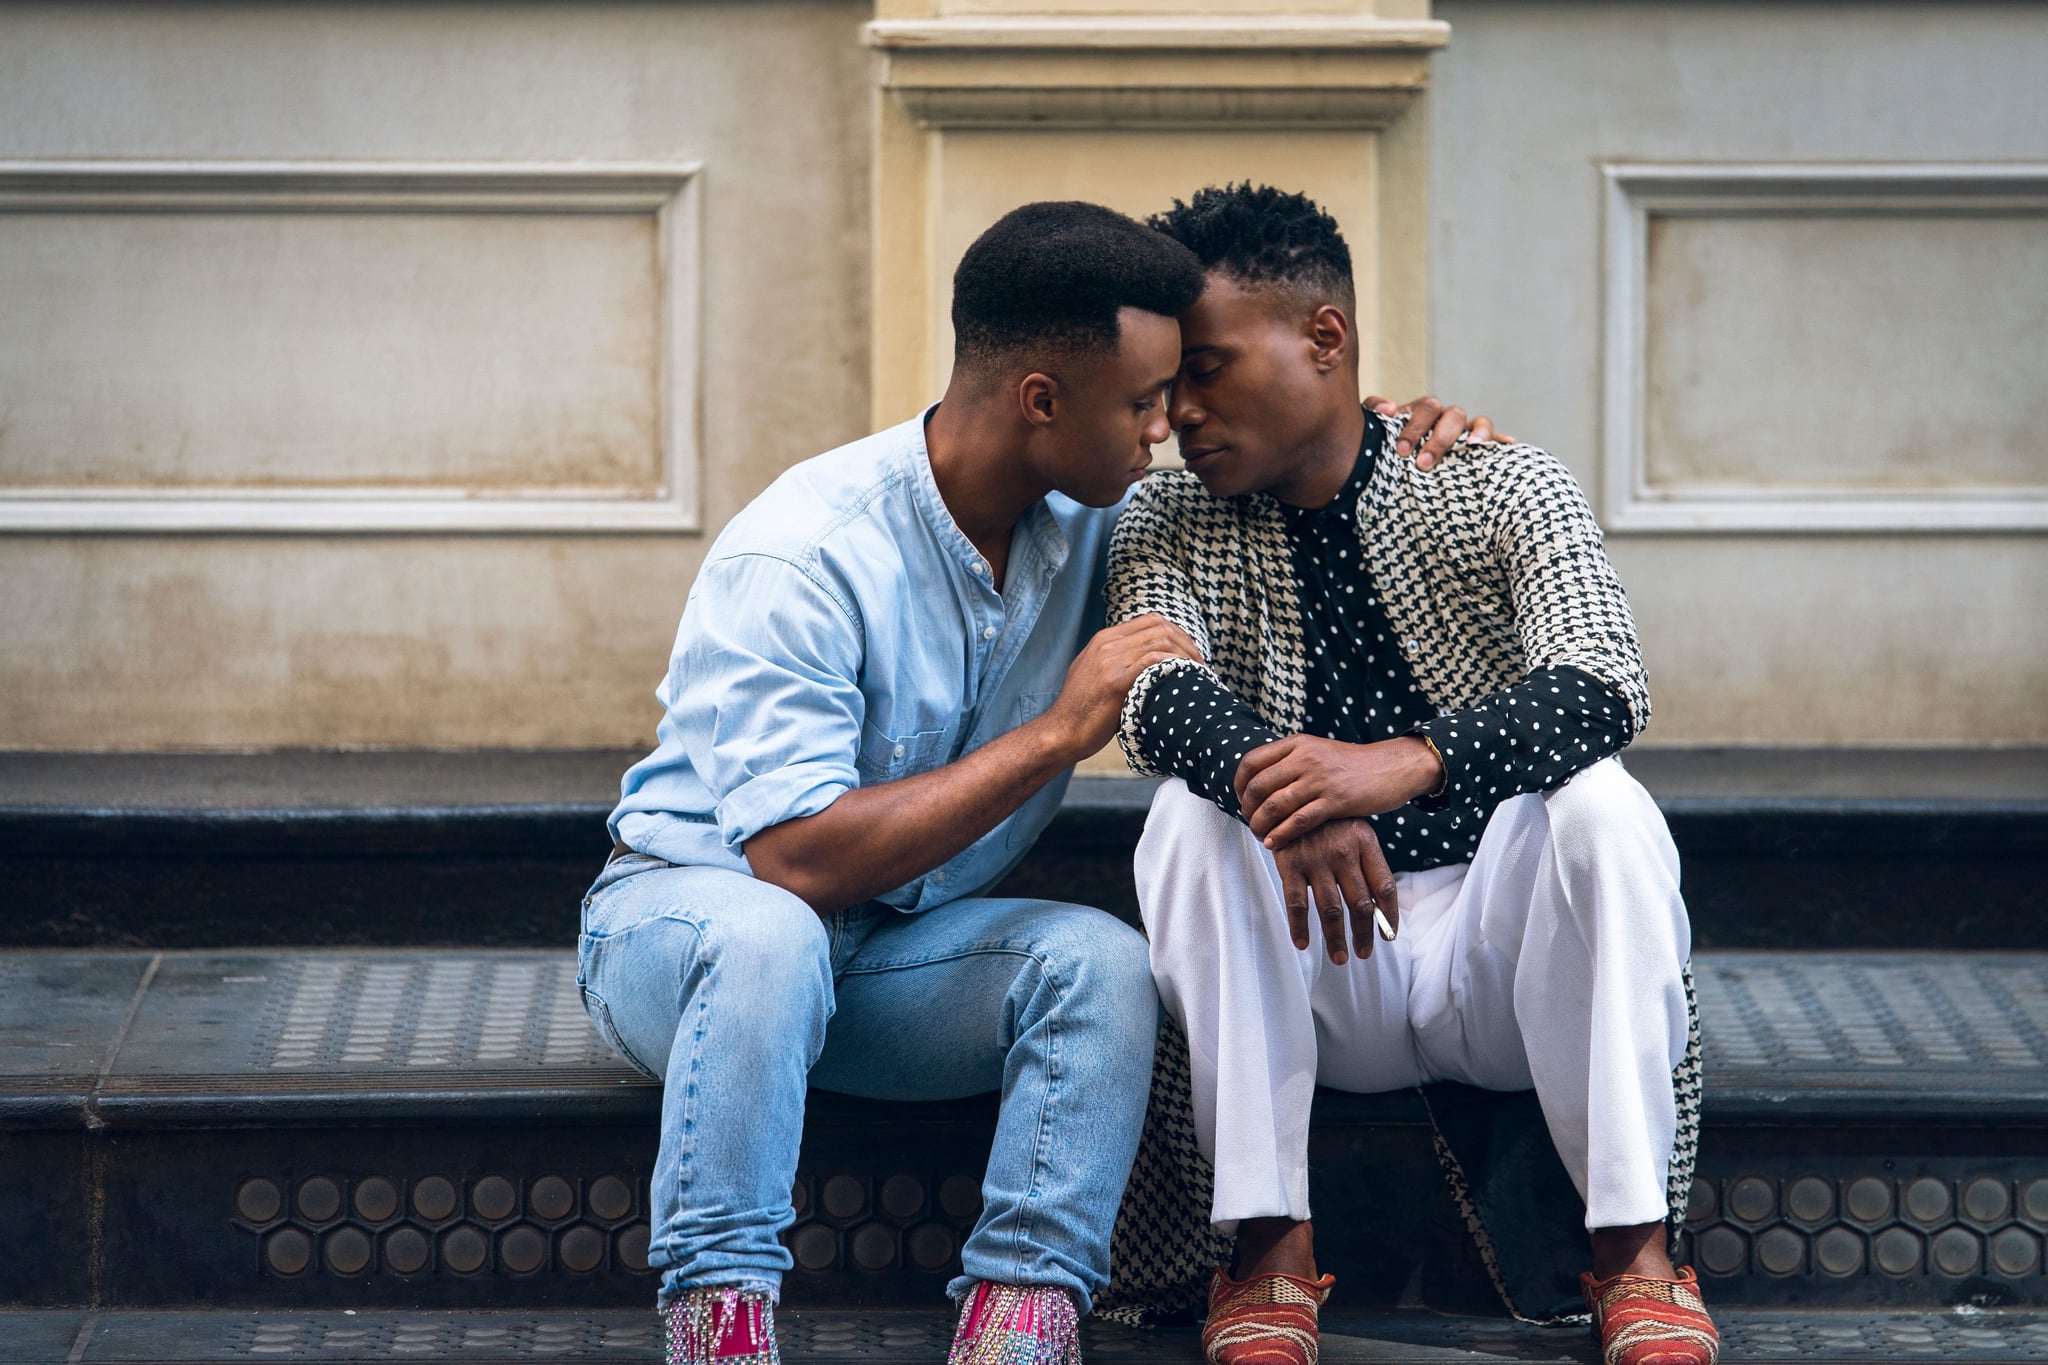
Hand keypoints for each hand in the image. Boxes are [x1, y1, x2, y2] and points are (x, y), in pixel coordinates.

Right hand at [1042, 614, 1202, 759]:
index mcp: (1103, 639)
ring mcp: (1110, 661)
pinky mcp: (1115, 681)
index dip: (1177, 632)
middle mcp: (1106, 644)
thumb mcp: (1095, 674)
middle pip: (1159, 626)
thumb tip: (1148, 661)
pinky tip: (1184, 677)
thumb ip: (1116, 661)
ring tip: (1197, 672)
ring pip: (1160, 641)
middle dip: (1187, 642)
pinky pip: (1153, 661)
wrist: (1061, 732)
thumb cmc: (1082, 710)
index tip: (1189, 652)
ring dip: (1185, 655)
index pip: (1150, 620)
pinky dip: (1174, 665)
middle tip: (1200, 663)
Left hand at [1235, 734, 1443, 846]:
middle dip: (1247, 809)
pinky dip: (1281, 834)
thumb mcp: (1318, 751)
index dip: (1239, 785)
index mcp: (1297, 744)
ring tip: (1260, 835)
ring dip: (1260, 825)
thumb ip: (1292, 761)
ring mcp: (1320, 779)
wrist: (1392, 767)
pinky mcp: (1335, 801)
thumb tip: (1261, 780)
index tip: (1242, 800)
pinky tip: (1275, 843)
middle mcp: (1305, 758)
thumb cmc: (1353, 765)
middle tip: (1251, 822)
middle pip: (1257, 786)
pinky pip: (1298, 821)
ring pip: (1273, 805)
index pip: (1251, 762)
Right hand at [1273, 817, 1399, 964]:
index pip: (1384, 887)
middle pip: (1360, 903)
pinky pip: (1296, 902)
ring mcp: (1316, 858)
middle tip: (1363, 954)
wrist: (1288, 791)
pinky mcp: (1290, 863)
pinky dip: (1299, 926)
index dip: (1388, 916)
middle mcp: (1344, 852)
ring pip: (1330, 909)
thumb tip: (1378, 907)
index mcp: (1365, 841)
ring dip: (1336, 938)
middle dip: (1363, 934)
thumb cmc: (1327, 817)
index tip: (1388, 936)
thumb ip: (1366, 862)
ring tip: (1341, 958)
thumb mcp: (1353, 828)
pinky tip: (1302, 944)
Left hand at [1364, 395, 1514, 471]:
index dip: (1414, 426)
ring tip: (1472, 446)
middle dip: (1439, 439)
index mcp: (1424, 411)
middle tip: (1422, 463)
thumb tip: (1388, 409)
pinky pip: (1495, 438)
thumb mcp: (1377, 429)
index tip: (1402, 450)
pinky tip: (1509, 443)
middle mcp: (1447, 417)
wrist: (1403, 459)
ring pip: (1478, 422)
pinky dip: (1501, 439)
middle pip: (1452, 415)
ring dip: (1477, 433)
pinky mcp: (1480, 444)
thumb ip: (1374, 412)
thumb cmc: (1390, 443)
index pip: (1425, 408)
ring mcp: (1466, 429)